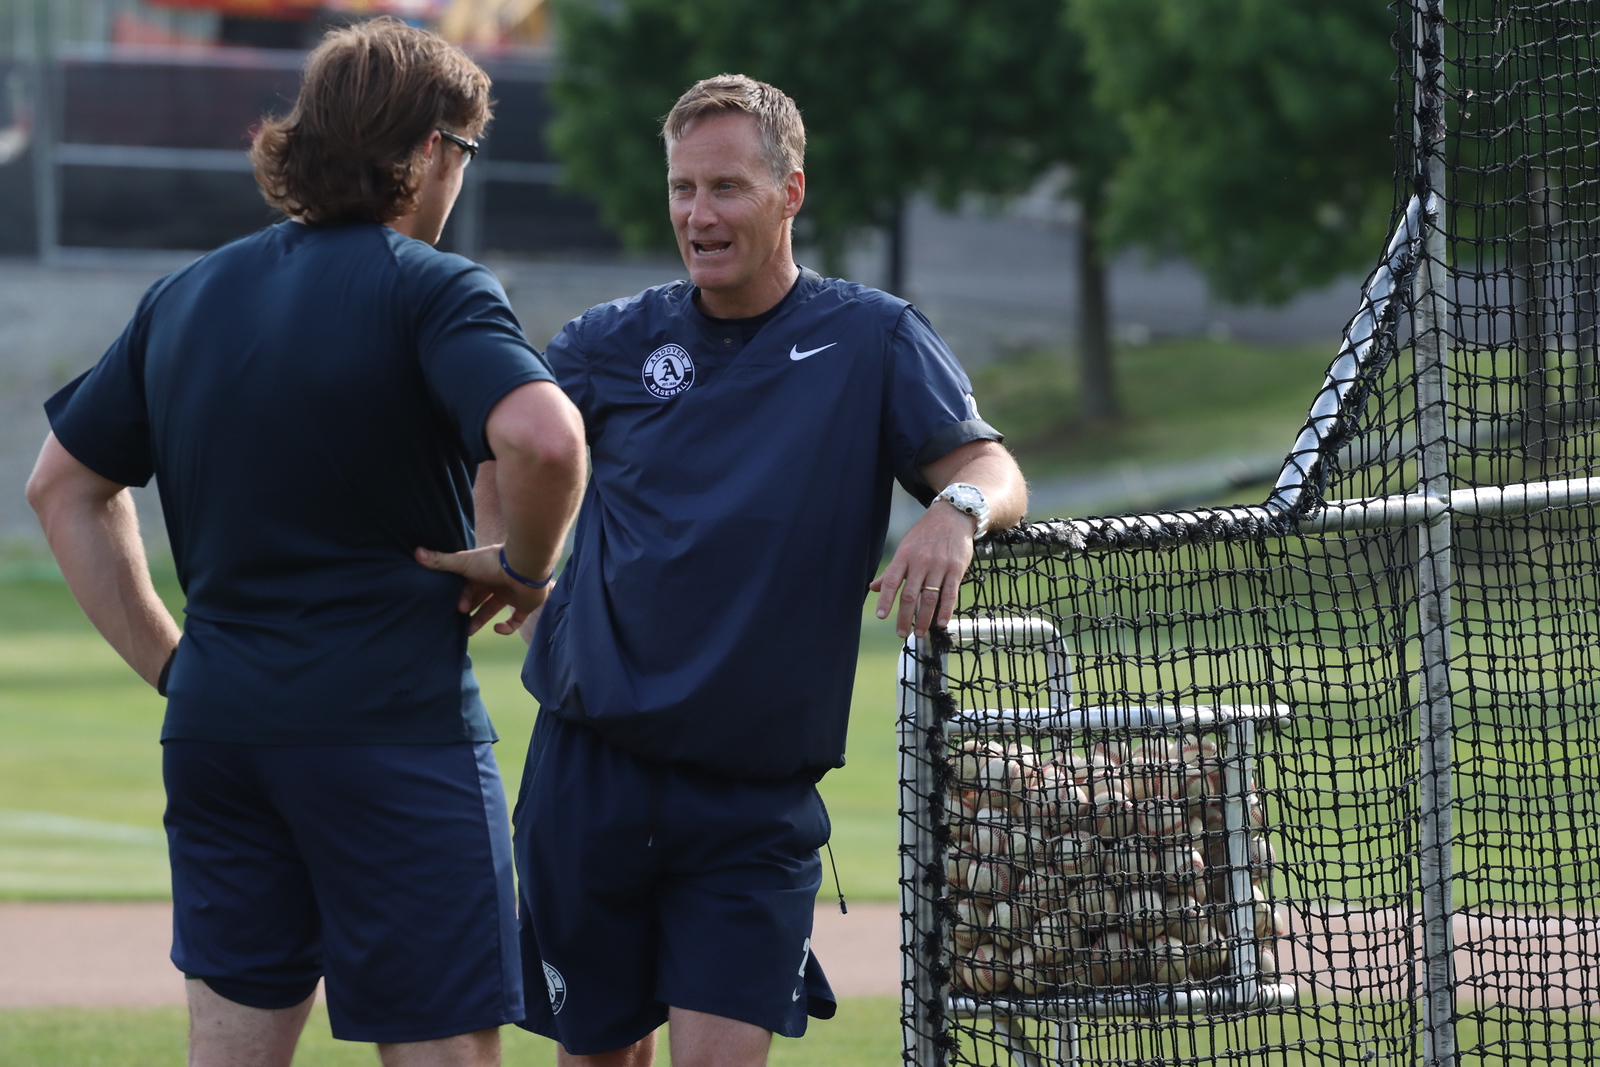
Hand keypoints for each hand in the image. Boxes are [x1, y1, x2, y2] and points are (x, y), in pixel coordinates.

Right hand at [415, 544, 549, 635]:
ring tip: (468, 633)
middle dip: (468, 611)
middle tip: (458, 623)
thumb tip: (415, 553)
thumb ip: (440, 561)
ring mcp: (511, 593)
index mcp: (482, 572)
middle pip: (479, 599)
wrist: (525, 567)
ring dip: (481, 620)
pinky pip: (516, 620)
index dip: (462, 597)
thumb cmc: (492, 563)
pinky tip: (497, 629)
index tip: (458, 607)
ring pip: (493, 610)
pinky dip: (508, 628)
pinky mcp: (525, 605)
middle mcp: (496, 582)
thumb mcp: (463, 563)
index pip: (468, 587)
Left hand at [869, 501, 975, 639]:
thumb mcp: (905, 548)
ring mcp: (939, 565)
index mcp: (904, 556)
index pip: (891, 581)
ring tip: (918, 633)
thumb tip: (873, 588)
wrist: (952, 516)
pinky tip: (941, 623)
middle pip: (910, 595)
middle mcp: (920, 562)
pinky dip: (946, 610)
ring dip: (924, 619)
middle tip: (900, 633)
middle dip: (904, 617)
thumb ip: (891, 571)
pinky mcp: (956, 568)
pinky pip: (950, 593)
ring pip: (929, 598)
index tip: (881, 616)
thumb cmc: (925, 535)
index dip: (885, 599)